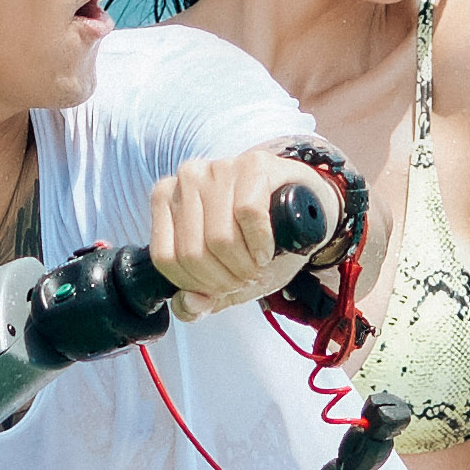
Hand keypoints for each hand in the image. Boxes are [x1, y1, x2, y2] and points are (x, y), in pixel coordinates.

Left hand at [143, 146, 316, 319]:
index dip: (197, 285)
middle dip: (224, 280)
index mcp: (165, 197)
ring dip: (245, 266)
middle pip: (193, 253)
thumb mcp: (223, 273)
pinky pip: (248, 214)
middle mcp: (187, 177)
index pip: (166, 259)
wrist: (303, 205)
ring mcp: (219, 167)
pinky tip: (267, 248)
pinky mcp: (253, 165)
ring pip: (219, 238)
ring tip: (257, 266)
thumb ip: (200, 297)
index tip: (222, 288)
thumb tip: (188, 304)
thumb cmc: (255, 240)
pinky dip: (261, 243)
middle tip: (246, 279)